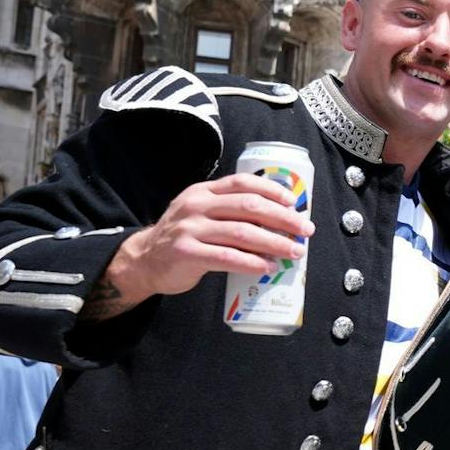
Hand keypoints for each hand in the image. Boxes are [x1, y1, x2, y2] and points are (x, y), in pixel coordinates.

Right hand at [105, 173, 313, 306]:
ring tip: (294, 252)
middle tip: (305, 230)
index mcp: (204, 191)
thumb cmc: (185, 238)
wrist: (144, 260)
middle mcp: (196, 205)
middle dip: (283, 218)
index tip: (294, 203)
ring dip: (274, 243)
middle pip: (249, 206)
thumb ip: (230, 211)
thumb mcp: (202, 214)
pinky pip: (227, 257)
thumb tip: (280, 221)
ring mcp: (189, 228)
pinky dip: (252, 262)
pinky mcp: (186, 253)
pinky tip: (268, 267)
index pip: (242, 182)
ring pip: (242, 232)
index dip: (272, 190)